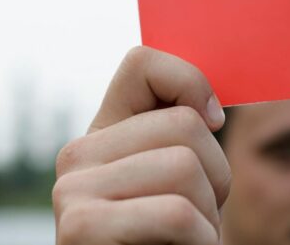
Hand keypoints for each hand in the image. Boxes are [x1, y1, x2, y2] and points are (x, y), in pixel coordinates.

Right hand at [53, 46, 230, 243]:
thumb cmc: (171, 242)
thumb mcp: (179, 181)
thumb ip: (179, 137)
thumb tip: (211, 108)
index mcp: (105, 133)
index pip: (143, 63)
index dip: (191, 82)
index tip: (214, 121)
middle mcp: (79, 153)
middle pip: (186, 125)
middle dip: (216, 176)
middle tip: (195, 215)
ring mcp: (73, 189)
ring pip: (185, 165)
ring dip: (210, 215)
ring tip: (184, 239)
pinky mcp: (81, 228)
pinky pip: (176, 214)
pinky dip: (200, 242)